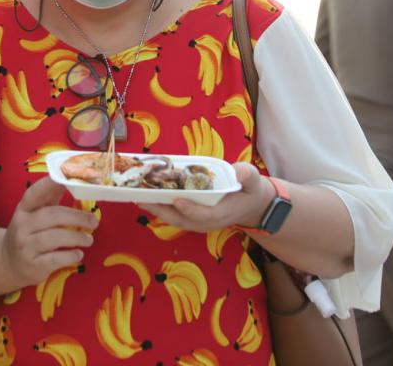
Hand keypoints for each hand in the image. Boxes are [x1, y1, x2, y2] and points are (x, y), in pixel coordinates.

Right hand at [1, 177, 95, 287]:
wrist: (9, 263)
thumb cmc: (28, 234)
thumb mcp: (34, 215)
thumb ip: (51, 200)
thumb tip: (75, 183)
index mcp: (23, 209)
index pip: (35, 193)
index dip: (50, 184)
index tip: (69, 179)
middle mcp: (22, 225)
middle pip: (52, 215)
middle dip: (76, 217)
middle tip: (93, 221)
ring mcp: (26, 246)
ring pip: (55, 237)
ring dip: (76, 237)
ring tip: (89, 239)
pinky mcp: (33, 265)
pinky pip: (56, 259)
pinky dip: (70, 256)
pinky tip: (79, 254)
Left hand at [138, 162, 275, 233]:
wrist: (251, 206)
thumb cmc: (251, 192)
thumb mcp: (254, 182)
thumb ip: (248, 176)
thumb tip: (239, 172)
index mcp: (223, 214)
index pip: (204, 215)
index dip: (190, 209)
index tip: (177, 199)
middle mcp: (208, 221)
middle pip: (182, 219)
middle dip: (162, 210)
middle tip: (143, 199)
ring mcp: (199, 221)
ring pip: (174, 218)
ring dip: (156, 209)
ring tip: (138, 197)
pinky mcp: (192, 217)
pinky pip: (174, 214)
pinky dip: (160, 207)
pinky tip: (147, 196)